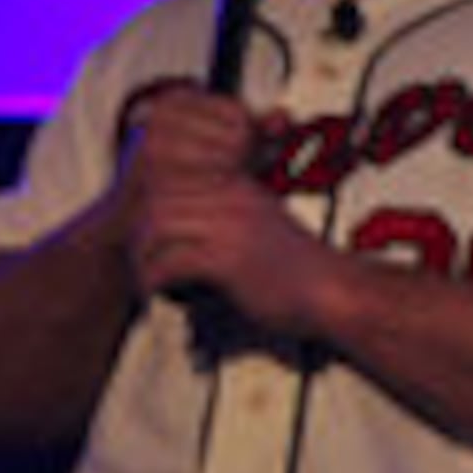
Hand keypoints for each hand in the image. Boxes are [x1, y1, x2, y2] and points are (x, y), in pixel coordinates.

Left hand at [121, 88, 331, 339]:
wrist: (333, 291)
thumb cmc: (299, 266)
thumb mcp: (263, 224)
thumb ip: (229, 217)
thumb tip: (190, 231)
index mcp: (239, 186)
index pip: (174, 178)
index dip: (150, 206)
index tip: (149, 238)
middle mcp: (232, 198)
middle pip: (157, 198)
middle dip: (138, 232)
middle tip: (140, 260)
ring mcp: (230, 228)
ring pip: (156, 226)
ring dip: (143, 255)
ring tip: (147, 277)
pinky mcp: (228, 260)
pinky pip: (170, 263)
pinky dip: (156, 281)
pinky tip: (161, 294)